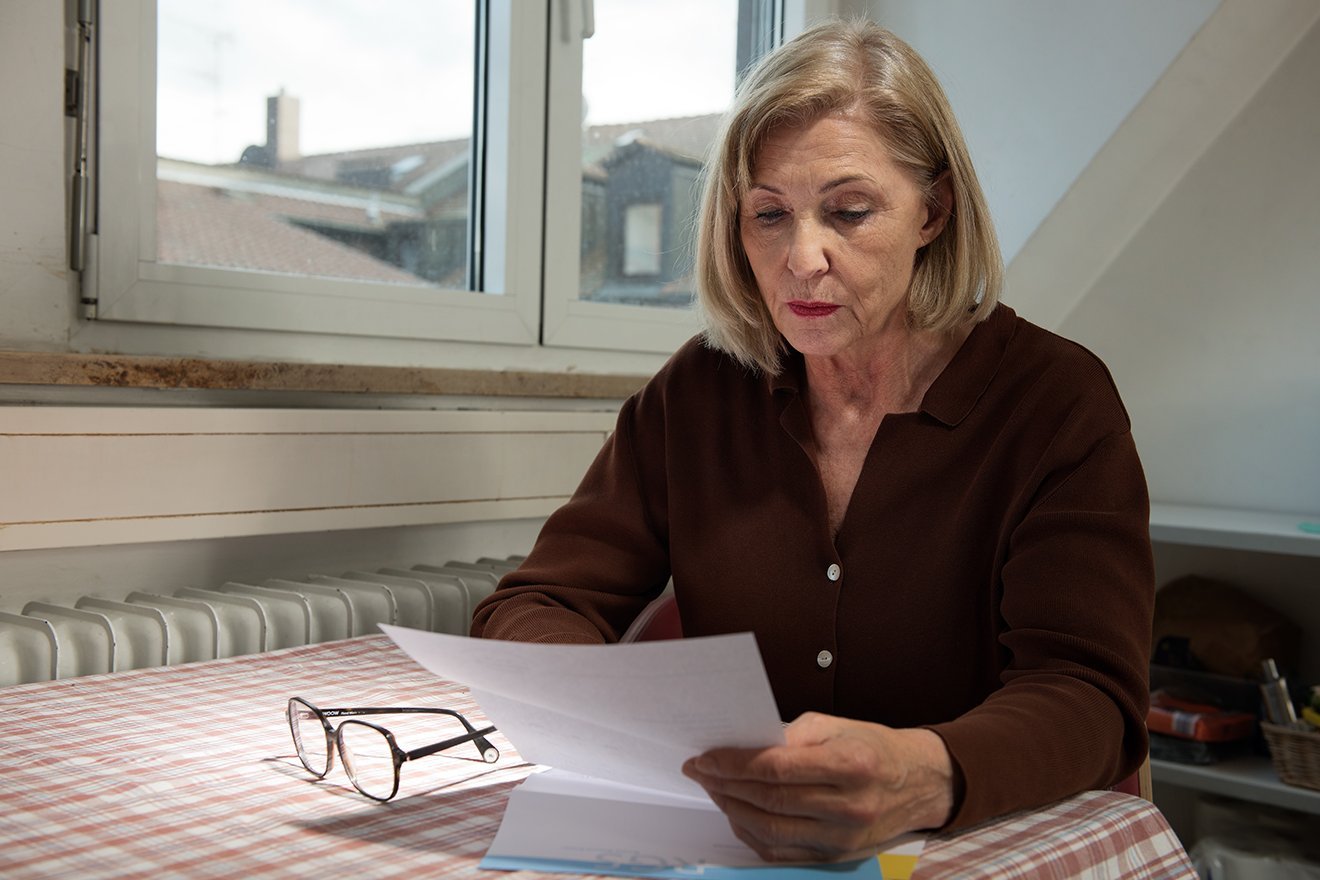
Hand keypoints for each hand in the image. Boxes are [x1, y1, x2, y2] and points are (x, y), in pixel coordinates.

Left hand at [681, 712, 955, 862]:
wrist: (920, 784)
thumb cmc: (873, 747)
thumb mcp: (835, 725)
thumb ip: (789, 736)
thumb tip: (741, 745)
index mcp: (852, 765)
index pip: (778, 769)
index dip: (734, 764)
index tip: (705, 757)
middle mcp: (851, 807)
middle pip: (772, 802)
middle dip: (726, 786)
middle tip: (700, 771)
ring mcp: (845, 839)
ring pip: (772, 832)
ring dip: (733, 810)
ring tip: (714, 789)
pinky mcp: (838, 857)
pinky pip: (782, 852)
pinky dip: (752, 834)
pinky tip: (737, 813)